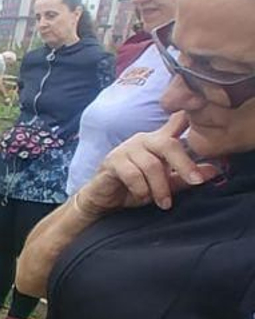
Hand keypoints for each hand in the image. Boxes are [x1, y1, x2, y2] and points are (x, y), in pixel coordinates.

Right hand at [75, 112, 216, 215]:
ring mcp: (126, 149)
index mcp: (158, 141)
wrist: (103, 200)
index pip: (176, 122)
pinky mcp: (112, 162)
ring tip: (164, 203)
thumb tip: (214, 171)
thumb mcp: (165, 184)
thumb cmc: (134, 188)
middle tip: (197, 181)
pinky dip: (141, 189)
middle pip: (168, 144)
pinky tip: (143, 197)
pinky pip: (132, 174)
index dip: (189, 117)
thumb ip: (186, 177)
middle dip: (184, 164)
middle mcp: (143, 140)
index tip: (202, 116)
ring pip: (151, 165)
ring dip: (160, 187)